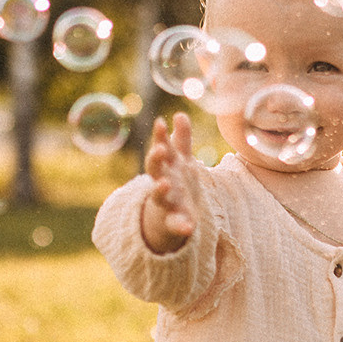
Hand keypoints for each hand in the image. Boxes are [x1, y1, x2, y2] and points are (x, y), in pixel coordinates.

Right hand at [140, 113, 196, 253]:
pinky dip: (180, 227)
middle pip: (154, 169)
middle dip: (155, 160)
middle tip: (159, 150)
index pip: (160, 148)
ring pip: (159, 195)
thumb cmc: (177, 181)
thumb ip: (182, 139)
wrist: (174, 214)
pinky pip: (175, 225)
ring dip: (160, 189)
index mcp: (166, 166)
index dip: (160, 136)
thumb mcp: (182, 160)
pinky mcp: (174, 221)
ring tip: (164, 183)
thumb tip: (180, 114)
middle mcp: (163, 182)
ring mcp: (167, 202)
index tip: (160, 122)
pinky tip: (188, 228)